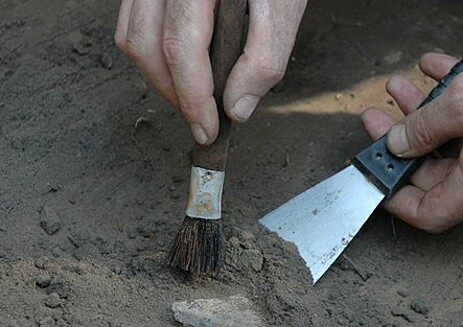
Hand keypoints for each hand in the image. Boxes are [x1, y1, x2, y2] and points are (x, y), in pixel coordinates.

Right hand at [115, 0, 306, 144]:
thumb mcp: (284, 8)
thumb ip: (265, 58)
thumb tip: (237, 108)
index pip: (181, 45)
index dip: (192, 97)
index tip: (207, 130)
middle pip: (146, 44)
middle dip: (173, 92)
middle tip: (202, 119)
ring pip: (132, 36)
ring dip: (159, 77)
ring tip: (194, 97)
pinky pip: (132, 22)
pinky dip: (153, 53)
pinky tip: (183, 68)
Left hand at [361, 37, 462, 232]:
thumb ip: (422, 127)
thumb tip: (397, 144)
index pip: (427, 213)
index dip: (395, 199)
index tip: (374, 174)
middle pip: (436, 171)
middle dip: (403, 140)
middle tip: (380, 115)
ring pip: (455, 142)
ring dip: (426, 114)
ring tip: (404, 86)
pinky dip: (456, 99)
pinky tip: (438, 69)